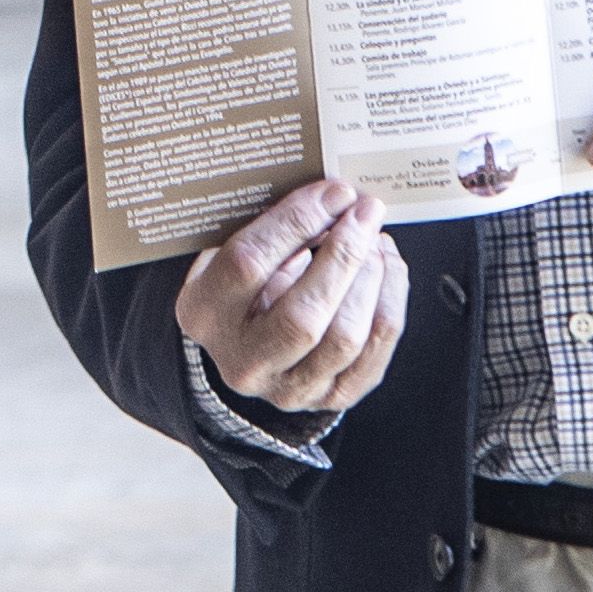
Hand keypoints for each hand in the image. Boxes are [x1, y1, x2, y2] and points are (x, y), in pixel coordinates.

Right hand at [177, 179, 404, 413]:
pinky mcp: (331, 397)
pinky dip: (388, 300)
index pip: (248, 265)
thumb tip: (330, 198)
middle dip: (343, 255)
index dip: (297, 224)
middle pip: (302, 316)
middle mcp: (242, 362)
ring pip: (344, 337)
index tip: (334, 193)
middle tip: (365, 213)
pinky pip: (375, 352)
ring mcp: (288, 389)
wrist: (248, 343)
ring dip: (369, 278)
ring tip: (374, 240)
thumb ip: (270, 232)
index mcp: (204, 314)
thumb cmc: (244, 283)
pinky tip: (384, 268)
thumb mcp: (232, 252)